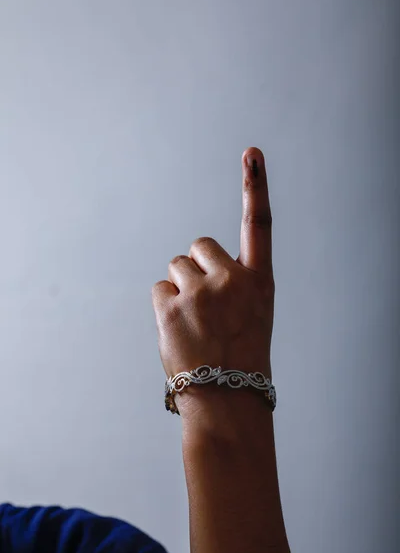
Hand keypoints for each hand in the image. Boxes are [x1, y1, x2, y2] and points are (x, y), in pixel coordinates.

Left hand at [151, 147, 273, 414]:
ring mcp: (202, 292)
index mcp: (259, 282)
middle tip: (206, 304)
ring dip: (180, 287)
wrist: (228, 398)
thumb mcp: (252, 316)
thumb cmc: (241, 358)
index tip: (252, 154)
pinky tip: (179, 329)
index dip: (255, 186)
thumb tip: (189, 268)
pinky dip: (165, 305)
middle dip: (197, 267)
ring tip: (194, 322)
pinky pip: (159, 289)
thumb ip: (230, 284)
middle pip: (199, 246)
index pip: (259, 225)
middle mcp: (233, 280)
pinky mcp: (173, 307)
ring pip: (176, 266)